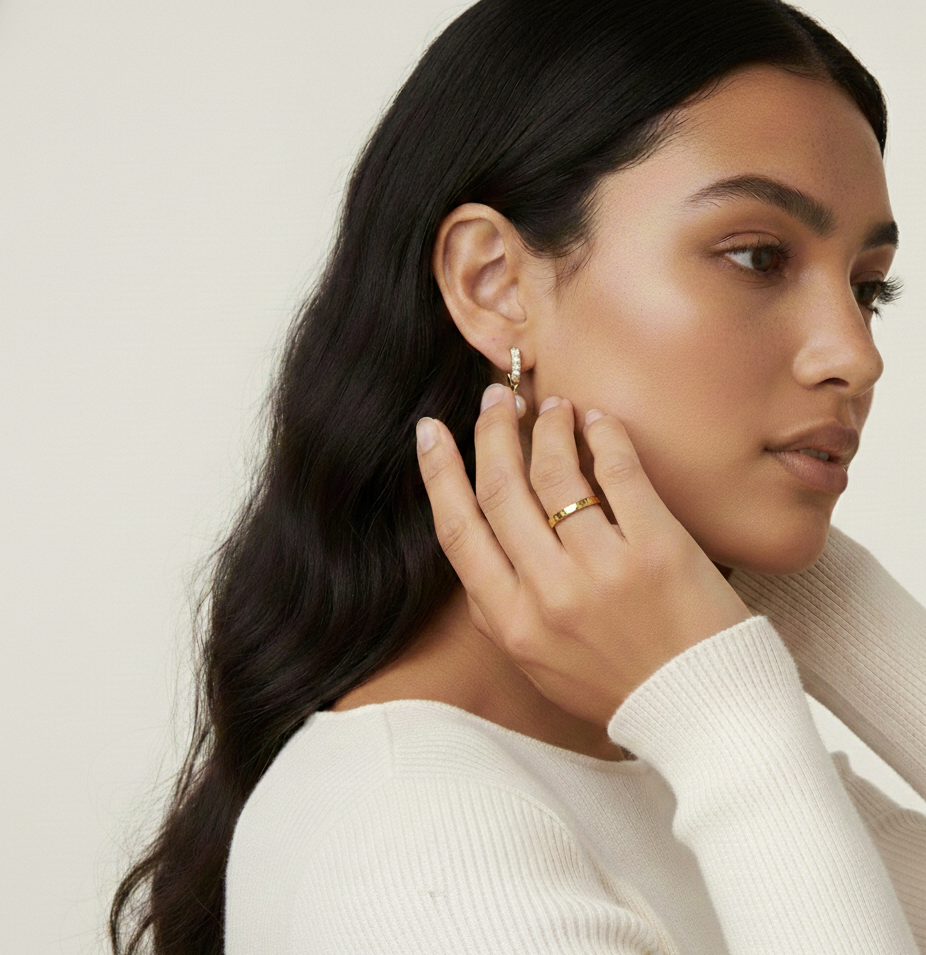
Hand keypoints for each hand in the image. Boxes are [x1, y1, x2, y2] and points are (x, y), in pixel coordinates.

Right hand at [416, 384, 751, 726]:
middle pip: (500, 490)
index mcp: (512, 622)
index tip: (429, 432)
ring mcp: (602, 570)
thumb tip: (479, 545)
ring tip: (552, 406)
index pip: (459, 531)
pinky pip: (618, 472)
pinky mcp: (657, 549)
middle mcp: (548, 593)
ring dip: (546, 427)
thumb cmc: (619, 687)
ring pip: (553, 473)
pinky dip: (603, 435)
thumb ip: (501, 610)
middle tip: (496, 399)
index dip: (438, 473)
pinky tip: (597, 421)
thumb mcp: (538, 663)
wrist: (702, 714)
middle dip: (491, 432)